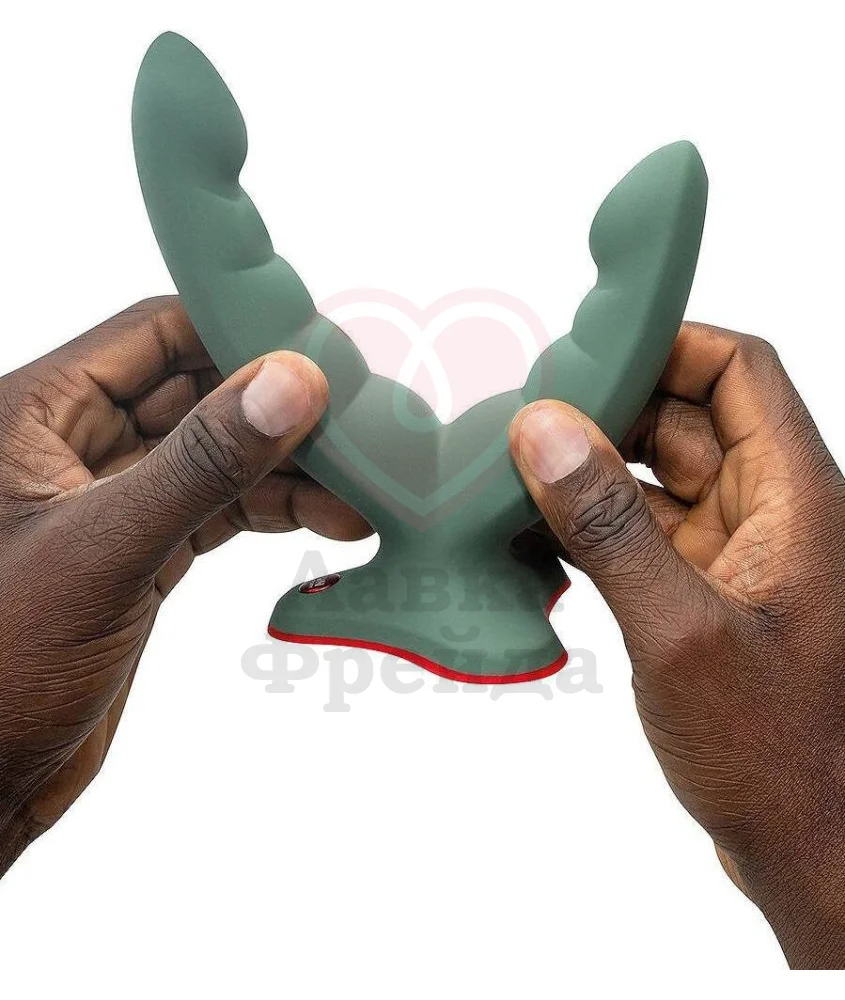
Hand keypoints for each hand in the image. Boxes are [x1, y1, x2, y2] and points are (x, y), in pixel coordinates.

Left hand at [0, 297, 368, 872]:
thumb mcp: (105, 551)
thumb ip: (200, 464)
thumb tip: (291, 382)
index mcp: (38, 414)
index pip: (154, 334)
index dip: (238, 333)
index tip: (320, 349)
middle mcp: (76, 446)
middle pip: (198, 393)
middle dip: (279, 406)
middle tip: (358, 420)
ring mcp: (114, 502)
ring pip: (217, 456)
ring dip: (289, 466)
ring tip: (361, 484)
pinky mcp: (142, 554)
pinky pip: (220, 509)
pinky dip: (275, 509)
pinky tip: (330, 518)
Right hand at [509, 322, 844, 968]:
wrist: (808, 846)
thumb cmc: (772, 752)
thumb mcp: (676, 630)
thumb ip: (608, 524)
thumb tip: (545, 430)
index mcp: (794, 498)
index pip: (737, 371)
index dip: (668, 344)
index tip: (586, 353)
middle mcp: (770, 513)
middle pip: (687, 418)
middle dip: (607, 413)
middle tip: (524, 425)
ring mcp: (736, 554)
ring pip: (658, 476)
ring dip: (592, 475)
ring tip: (515, 481)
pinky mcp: (706, 594)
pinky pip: (645, 533)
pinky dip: (594, 530)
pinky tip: (539, 544)